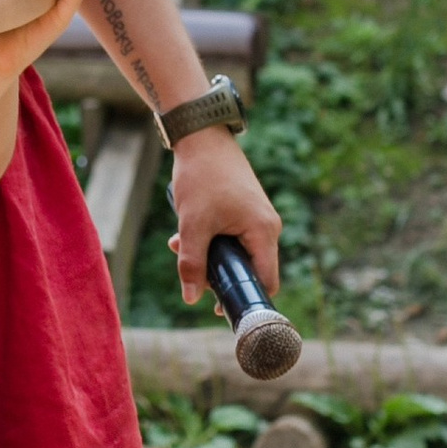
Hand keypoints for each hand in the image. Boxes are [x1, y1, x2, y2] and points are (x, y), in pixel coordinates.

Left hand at [167, 127, 280, 306]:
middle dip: (220, 276)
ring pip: (238, 251)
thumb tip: (191, 299)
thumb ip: (192, 264)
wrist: (202, 135)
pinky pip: (234, 236)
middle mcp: (268, 226)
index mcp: (264, 232)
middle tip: (194, 280)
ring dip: (210, 256)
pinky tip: (184, 233)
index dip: (248, 300)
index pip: (266, 281)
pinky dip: (212, 240)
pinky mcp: (246, 209)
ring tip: (178, 248)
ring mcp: (258, 217)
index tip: (225, 312)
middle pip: (251, 269)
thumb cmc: (202, 177)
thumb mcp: (192, 225)